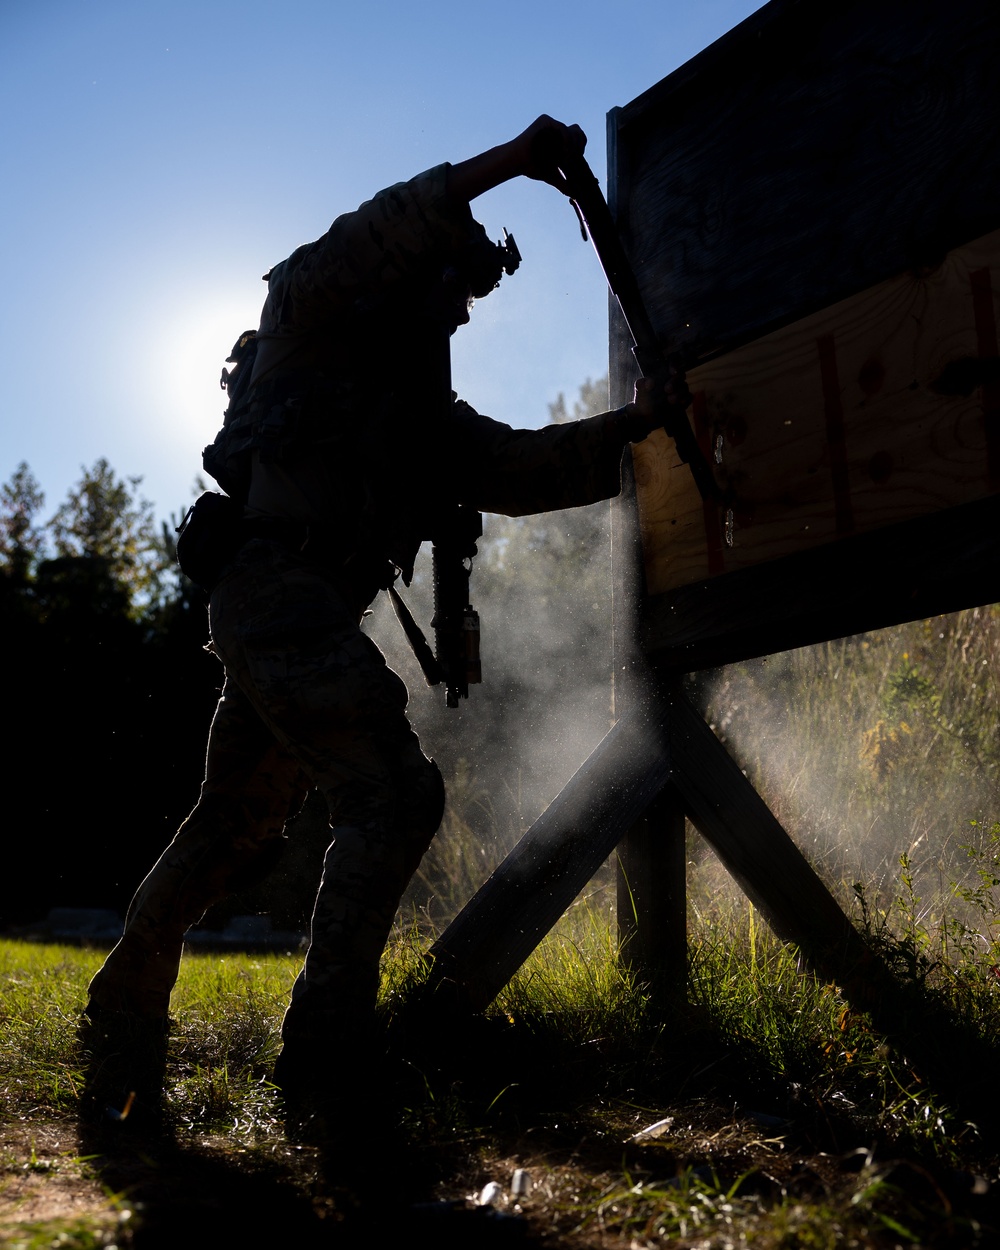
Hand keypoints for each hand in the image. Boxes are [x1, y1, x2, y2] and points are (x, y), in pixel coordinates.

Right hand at [448, 116, 586, 203]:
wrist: (516, 161)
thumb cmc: (531, 167)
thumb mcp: (551, 176)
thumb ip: (563, 184)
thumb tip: (575, 195)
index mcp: (560, 139)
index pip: (578, 138)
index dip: (581, 148)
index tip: (576, 160)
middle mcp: (556, 129)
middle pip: (578, 131)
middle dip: (580, 145)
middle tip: (574, 159)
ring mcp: (551, 124)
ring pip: (573, 130)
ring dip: (573, 145)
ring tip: (566, 159)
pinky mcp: (545, 120)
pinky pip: (563, 128)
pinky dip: (566, 140)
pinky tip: (564, 152)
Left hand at [628, 368, 692, 438]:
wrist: (645, 416)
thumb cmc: (643, 400)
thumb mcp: (639, 391)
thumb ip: (641, 384)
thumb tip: (650, 382)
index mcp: (663, 373)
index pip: (673, 361)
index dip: (675, 364)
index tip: (671, 372)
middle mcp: (674, 379)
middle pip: (681, 375)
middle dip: (675, 381)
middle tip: (667, 389)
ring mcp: (680, 390)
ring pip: (685, 386)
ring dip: (679, 392)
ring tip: (670, 400)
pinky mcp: (684, 401)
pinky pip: (689, 397)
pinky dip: (686, 399)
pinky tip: (680, 403)